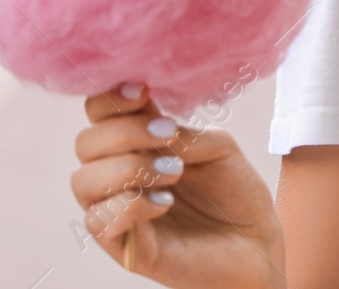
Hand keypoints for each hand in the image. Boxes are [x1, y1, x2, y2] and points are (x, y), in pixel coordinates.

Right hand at [71, 83, 283, 287]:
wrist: (256, 242)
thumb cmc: (235, 191)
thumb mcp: (217, 148)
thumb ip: (183, 135)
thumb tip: (154, 127)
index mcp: (139, 142)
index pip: (99, 112)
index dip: (110, 98)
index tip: (143, 93)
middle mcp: (119, 174)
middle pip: (85, 142)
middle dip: (126, 132)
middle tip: (169, 136)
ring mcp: (118, 211)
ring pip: (83, 181)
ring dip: (127, 168)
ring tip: (174, 173)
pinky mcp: (124, 246)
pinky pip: (99, 221)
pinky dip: (130, 205)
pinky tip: (165, 203)